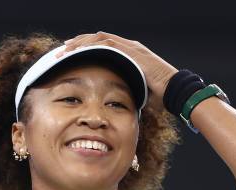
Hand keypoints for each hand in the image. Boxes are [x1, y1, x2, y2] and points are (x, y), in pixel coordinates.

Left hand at [55, 32, 177, 112]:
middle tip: (61, 51)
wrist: (174, 91)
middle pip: (97, 39)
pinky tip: (77, 51)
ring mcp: (130, 47)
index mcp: (129, 55)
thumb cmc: (159, 96)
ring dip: (79, 43)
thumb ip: (125, 92)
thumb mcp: (136, 92)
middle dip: (77, 44)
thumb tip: (115, 106)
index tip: (69, 55)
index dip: (84, 49)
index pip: (102, 46)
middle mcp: (129, 47)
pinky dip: (90, 45)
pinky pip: (106, 43)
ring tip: (64, 51)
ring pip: (99, 38)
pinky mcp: (131, 50)